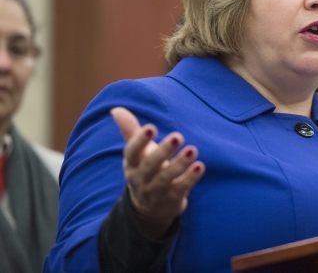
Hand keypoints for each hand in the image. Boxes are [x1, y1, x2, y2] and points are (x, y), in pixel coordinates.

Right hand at [111, 107, 204, 238]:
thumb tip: (115, 109)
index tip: (151, 127)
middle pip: (150, 165)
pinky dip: (190, 178)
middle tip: (178, 136)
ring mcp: (156, 191)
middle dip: (163, 151)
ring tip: (193, 150)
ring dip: (180, 164)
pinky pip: (181, 189)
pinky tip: (200, 166)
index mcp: (132, 164)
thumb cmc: (145, 170)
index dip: (140, 141)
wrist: (149, 210)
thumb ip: (129, 131)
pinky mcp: (172, 200)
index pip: (132, 152)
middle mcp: (141, 179)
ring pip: (166, 178)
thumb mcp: (136, 154)